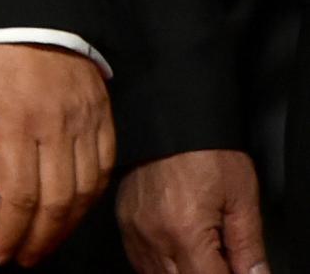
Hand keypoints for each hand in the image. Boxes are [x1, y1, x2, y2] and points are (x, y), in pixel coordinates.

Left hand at [0, 43, 114, 264]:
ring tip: (44, 243)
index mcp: (15, 123)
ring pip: (85, 192)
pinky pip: (104, 169)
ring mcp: (86, 122)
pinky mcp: (103, 115)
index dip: (10, 234)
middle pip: (56, 203)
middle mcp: (57, 128)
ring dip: (66, 226)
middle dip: (38, 239)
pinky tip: (74, 210)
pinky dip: (91, 197)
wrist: (23, 3)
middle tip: (23, 258)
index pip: (18, 197)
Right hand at [116, 150, 267, 273]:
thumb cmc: (204, 148)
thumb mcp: (241, 199)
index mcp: (184, 231)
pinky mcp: (123, 220)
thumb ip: (249, 247)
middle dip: (205, 273)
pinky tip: (178, 254)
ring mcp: (133, 229)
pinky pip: (139, 260)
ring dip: (181, 272)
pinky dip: (160, 266)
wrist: (169, 115)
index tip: (234, 268)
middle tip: (220, 258)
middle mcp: (152, 234)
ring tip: (201, 253)